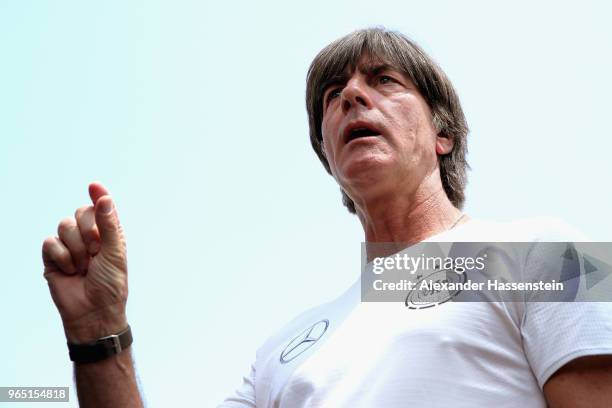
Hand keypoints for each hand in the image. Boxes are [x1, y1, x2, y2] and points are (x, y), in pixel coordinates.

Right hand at [42, 182, 128, 342]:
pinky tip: (70, 272)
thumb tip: (104, 198)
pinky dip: (62, 258)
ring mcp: (69, 245)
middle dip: (89, 232)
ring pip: (64, 225)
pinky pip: (50, 242)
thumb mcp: (114, 252)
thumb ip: (109, 224)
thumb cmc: (110, 283)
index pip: (101, 207)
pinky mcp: (52, 257)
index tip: (93, 185)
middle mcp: (88, 236)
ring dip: (76, 249)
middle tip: (96, 252)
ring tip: (84, 267)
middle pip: (80, 213)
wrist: (93, 311)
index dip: (98, 195)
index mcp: (108, 233)